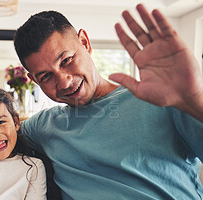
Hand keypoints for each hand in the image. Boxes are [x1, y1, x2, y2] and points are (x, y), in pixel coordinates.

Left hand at [109, 4, 202, 120]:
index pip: (129, 44)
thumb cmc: (163, 96)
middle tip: (124, 12)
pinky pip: (167, 30)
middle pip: (139, 33)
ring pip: (152, 28)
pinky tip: (154, 13)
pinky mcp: (176, 44)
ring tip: (138, 6)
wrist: (184, 96)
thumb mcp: (140, 90)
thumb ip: (126, 81)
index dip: (122, 34)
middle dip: (131, 22)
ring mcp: (164, 47)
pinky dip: (161, 21)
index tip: (116, 25)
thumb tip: (110, 75)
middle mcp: (152, 52)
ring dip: (145, 17)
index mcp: (142, 61)